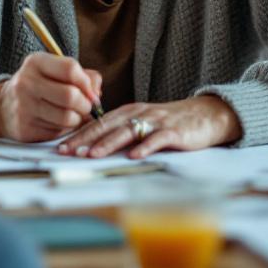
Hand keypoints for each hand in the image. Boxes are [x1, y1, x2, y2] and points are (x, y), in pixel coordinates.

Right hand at [0, 53, 101, 142]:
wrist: (3, 106)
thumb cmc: (39, 86)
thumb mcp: (56, 71)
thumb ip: (83, 76)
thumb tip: (97, 94)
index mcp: (35, 62)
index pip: (70, 68)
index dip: (87, 83)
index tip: (92, 92)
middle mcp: (26, 83)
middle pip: (70, 96)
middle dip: (86, 105)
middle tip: (87, 107)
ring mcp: (23, 107)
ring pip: (66, 117)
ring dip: (78, 119)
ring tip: (75, 115)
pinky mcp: (25, 129)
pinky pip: (58, 132)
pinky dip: (65, 129)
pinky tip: (60, 123)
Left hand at [57, 96, 242, 159]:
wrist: (206, 115)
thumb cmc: (171, 122)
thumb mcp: (143, 122)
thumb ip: (122, 130)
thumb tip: (93, 146)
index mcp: (129, 111)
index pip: (99, 122)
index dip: (80, 134)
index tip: (61, 147)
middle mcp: (139, 113)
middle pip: (108, 126)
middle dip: (86, 139)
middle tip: (68, 152)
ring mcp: (156, 122)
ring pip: (127, 131)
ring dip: (108, 143)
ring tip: (92, 155)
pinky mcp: (174, 132)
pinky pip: (157, 139)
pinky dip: (144, 147)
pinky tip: (133, 156)